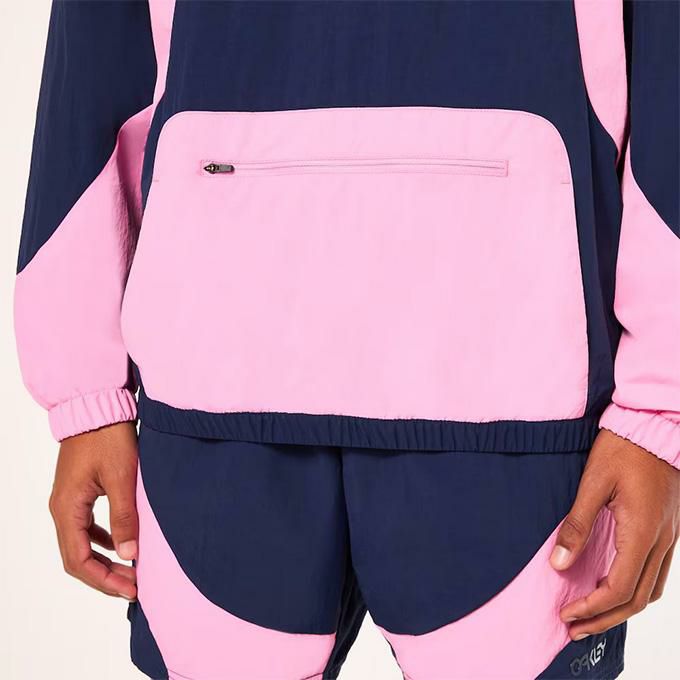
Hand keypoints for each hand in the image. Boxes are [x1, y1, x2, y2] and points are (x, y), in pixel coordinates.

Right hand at [49, 422, 138, 599]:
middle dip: (106, 576)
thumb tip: (130, 555)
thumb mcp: (122, 478)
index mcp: (67, 508)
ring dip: (106, 560)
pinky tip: (124, 543)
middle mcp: (62, 508)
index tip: (131, 589)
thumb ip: (125, 517)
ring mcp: (69, 500)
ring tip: (132, 571)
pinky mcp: (80, 491)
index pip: (78, 561)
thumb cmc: (108, 437)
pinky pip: (87, 526)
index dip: (104, 580)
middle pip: (77, 557)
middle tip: (135, 586)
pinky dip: (105, 540)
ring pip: (82, 544)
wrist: (97, 405)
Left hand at [551, 429, 679, 639]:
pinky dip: (635, 591)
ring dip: (620, 610)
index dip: (591, 607)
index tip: (565, 614)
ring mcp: (669, 539)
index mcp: (642, 532)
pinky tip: (613, 588)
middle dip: (604, 619)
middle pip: (636, 599)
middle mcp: (661, 542)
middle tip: (574, 628)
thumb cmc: (623, 449)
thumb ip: (577, 525)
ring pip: (650, 591)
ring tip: (590, 616)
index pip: (618, 587)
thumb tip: (558, 563)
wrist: (656, 426)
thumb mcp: (593, 483)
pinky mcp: (667, 532)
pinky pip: (656, 574)